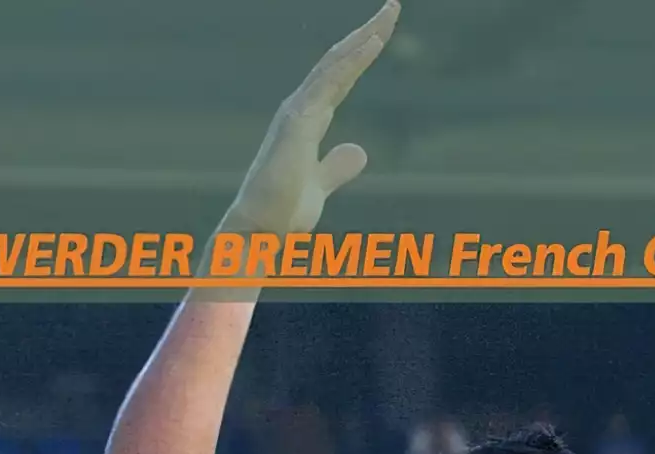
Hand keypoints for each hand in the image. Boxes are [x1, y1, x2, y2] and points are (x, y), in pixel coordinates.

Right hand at [222, 2, 400, 236]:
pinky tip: (371, 45)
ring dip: (362, 38)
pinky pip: (328, 85)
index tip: (384, 31)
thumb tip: (359, 151)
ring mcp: (296, 112)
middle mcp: (300, 107)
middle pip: (338, 61)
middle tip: (394, 7)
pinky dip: (351, 62)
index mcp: (307, 118)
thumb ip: (336, 166)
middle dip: (367, 33)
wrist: (260, 231)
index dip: (361, 53)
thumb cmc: (283, 210)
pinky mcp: (296, 124)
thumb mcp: (320, 185)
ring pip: (334, 65)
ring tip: (388, 16)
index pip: (340, 77)